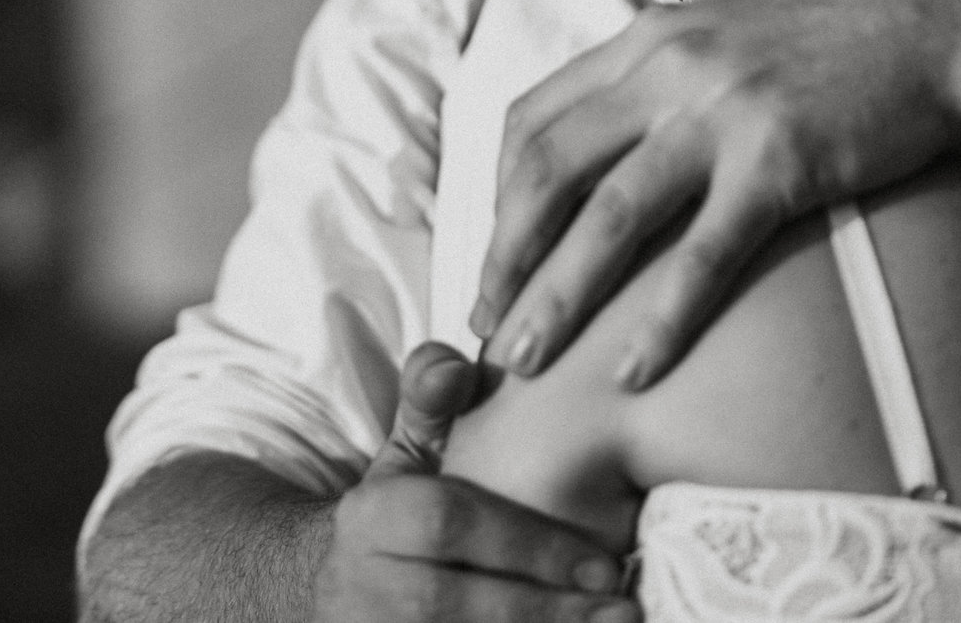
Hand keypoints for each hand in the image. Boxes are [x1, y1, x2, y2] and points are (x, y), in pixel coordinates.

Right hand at [312, 343, 636, 622]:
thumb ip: (431, 404)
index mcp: (370, 515)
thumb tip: (455, 362)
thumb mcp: (408, 455)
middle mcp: (362, 579)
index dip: (530, 545)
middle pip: (452, 598)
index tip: (606, 561)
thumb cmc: (399, 514)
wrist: (337, 592)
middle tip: (623, 605)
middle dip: (545, 604)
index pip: (448, 522)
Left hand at [474, 0, 960, 389]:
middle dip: (502, 259)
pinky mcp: (780, 160)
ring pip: (606, 217)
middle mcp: (665, 70)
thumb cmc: (837, 36)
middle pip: (547, 174)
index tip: (492, 262)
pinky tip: (633, 370)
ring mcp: (720, 114)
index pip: (532, 121)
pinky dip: (662, 317)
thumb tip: (615, 138)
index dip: (497, 201)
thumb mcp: (726, 31)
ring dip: (555, 297)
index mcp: (643, 40)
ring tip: (522, 362)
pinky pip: (705, 253)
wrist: (944, 23)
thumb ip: (663, 75)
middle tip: (485, 330)